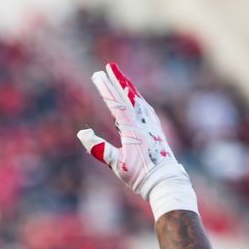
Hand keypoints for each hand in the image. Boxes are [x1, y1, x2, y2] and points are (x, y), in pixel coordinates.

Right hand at [77, 62, 191, 206]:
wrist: (166, 182)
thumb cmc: (140, 177)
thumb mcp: (117, 165)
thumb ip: (100, 149)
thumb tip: (82, 133)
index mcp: (132, 129)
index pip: (116, 104)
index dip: (106, 89)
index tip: (97, 75)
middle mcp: (144, 123)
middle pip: (128, 97)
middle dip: (117, 81)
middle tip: (108, 66)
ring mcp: (152, 125)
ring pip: (138, 100)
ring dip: (128, 88)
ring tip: (121, 78)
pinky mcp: (156, 130)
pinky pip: (145, 109)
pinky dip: (137, 100)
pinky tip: (137, 100)